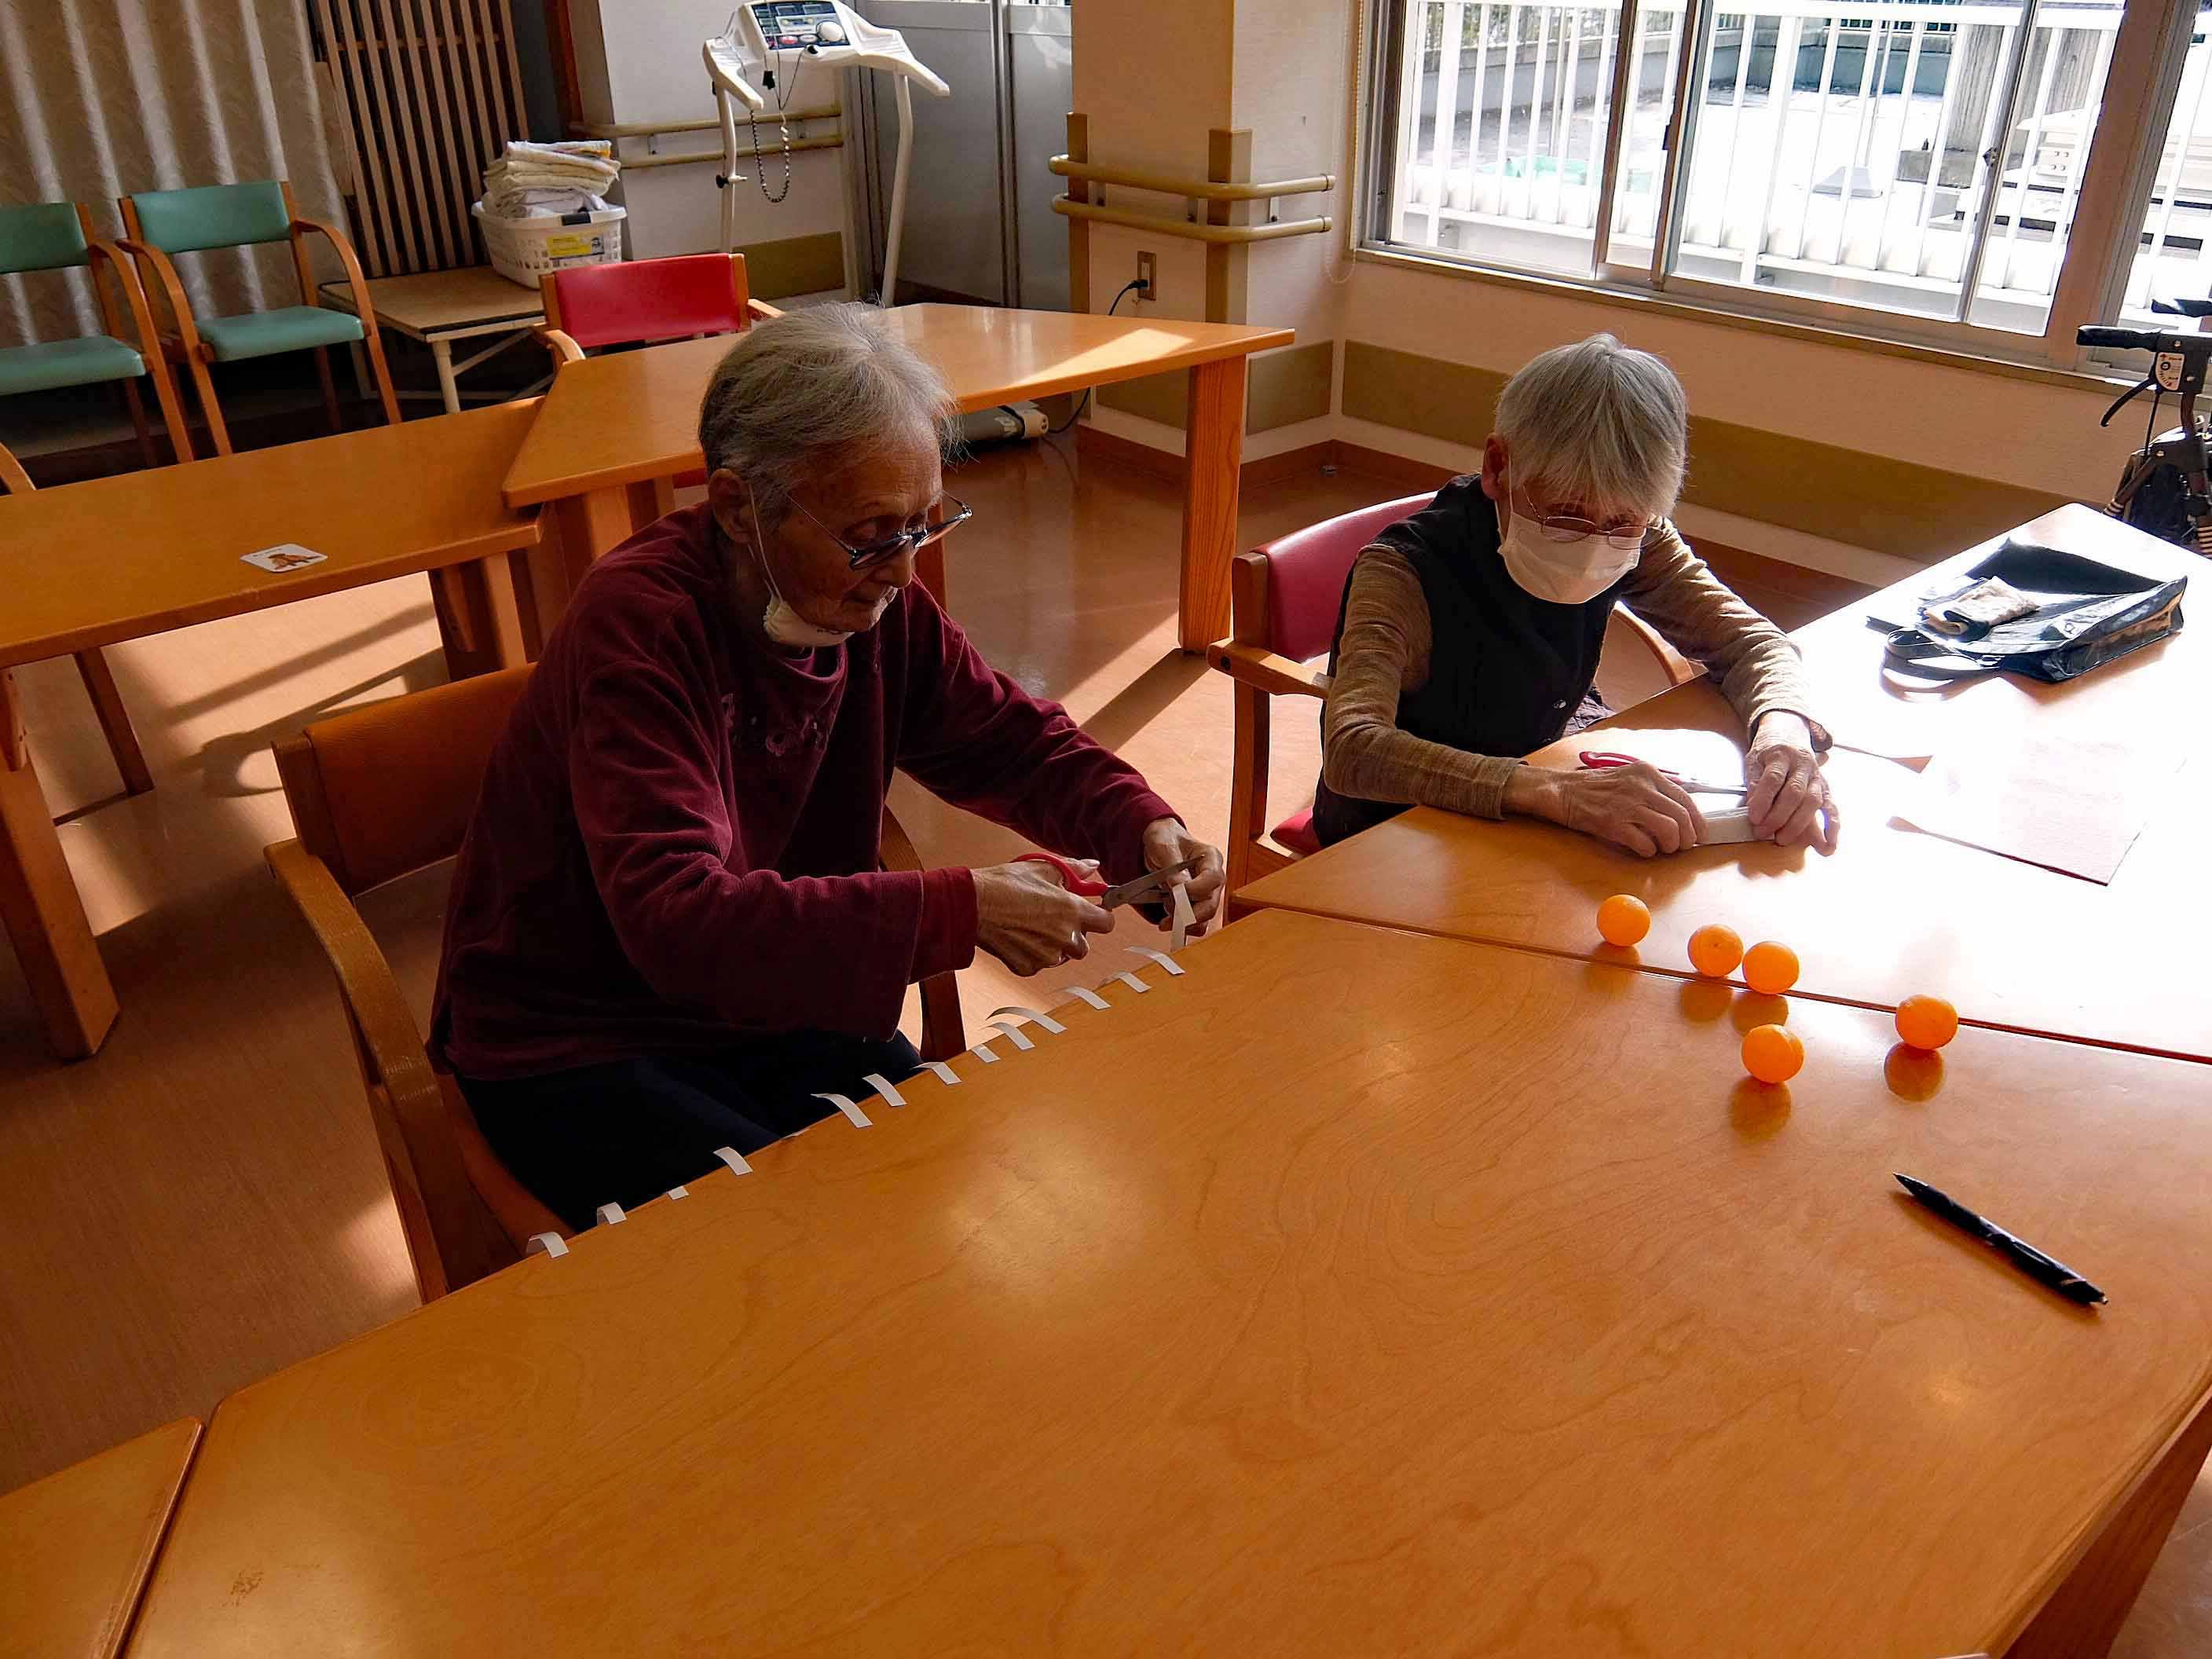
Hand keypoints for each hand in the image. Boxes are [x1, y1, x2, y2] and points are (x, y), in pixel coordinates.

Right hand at [971, 859, 1113, 976]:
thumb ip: (1074, 869)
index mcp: (1072, 911)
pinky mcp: (1028, 967)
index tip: (1091, 911)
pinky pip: (1039, 964)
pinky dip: (1032, 954)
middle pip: (1085, 945)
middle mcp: (1064, 937)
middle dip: (1075, 934)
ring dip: (1054, 945)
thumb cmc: (1006, 884)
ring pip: (1062, 956)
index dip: (1100, 915)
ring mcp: (1046, 956)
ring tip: (1032, 926)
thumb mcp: (1043, 868)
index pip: (1107, 922)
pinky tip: (1018, 937)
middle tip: (1055, 919)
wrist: (972, 905)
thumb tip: (1092, 866)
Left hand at [1139, 819, 1224, 932]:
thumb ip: (1172, 864)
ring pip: (1203, 919)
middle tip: (1168, 916)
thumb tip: (1178, 886)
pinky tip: (1167, 918)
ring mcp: (1206, 895)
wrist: (1159, 844)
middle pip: (1210, 905)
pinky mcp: (1195, 906)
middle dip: (1189, 914)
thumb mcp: (1163, 844)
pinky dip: (1180, 926)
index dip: (1196, 889)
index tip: (1176, 891)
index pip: (1213, 879)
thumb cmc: (1165, 838)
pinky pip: (1193, 924)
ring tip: (1165, 913)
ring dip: (1182, 922)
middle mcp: (1213, 880)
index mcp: (1211, 858)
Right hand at [1507, 761, 1705, 856]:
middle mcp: (1641, 787)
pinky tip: (1644, 850)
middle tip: (1683, 846)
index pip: (1685, 798)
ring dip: (1671, 846)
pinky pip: (1645, 844)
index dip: (1697, 820)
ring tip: (1664, 849)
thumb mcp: (1629, 776)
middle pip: (1681, 817)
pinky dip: (1650, 851)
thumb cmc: (1596, 787)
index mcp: (1647, 773)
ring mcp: (1627, 806)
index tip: (1700, 834)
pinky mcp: (1614, 824)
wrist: (1563, 792)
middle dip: (1687, 837)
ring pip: (1668, 831)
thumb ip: (1654, 788)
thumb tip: (1681, 810)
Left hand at [1744, 714, 1837, 852]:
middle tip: (1762, 832)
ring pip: (1813, 801)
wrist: (1789, 734)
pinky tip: (1828, 844)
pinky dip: (1831, 827)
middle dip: (1778, 816)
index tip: (1754, 818)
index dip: (1764, 800)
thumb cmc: (1768, 752)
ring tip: (1782, 840)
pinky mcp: (1826, 788)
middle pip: (1794, 792)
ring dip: (1798, 824)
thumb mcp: (1754, 760)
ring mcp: (1817, 776)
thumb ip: (1754, 781)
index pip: (1774, 778)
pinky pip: (1831, 807)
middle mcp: (1803, 764)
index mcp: (1781, 754)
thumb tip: (1753, 805)